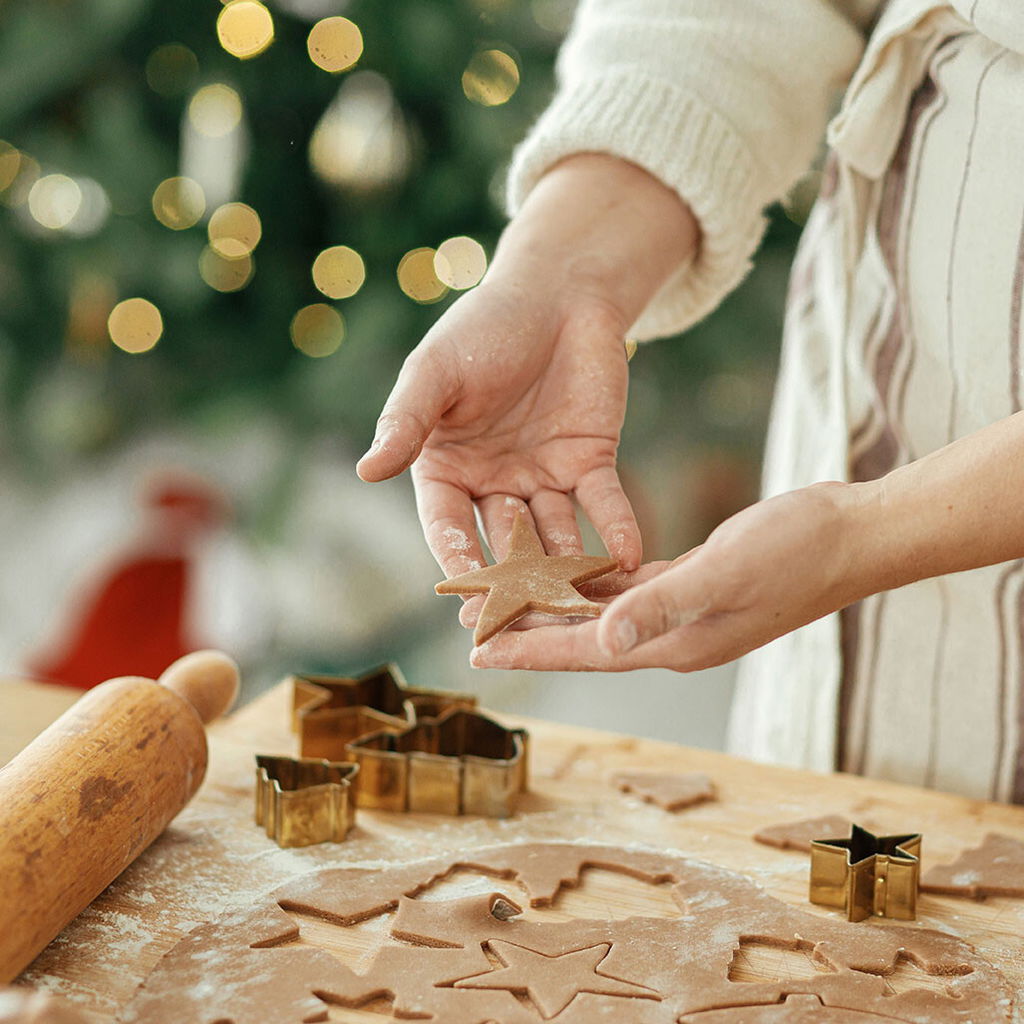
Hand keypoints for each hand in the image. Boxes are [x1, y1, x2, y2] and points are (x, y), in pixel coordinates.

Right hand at [357, 154, 698, 576]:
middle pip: (502, 542)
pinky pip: (604, 504)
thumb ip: (407, 422)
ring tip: (582, 604)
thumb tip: (365, 471)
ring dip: (567, 569)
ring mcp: (543, 477)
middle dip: (513, 582)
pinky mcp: (590, 463)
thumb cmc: (484, 327)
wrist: (557, 292)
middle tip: (523, 620)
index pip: (448, 524)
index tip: (466, 595)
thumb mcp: (436, 372)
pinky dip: (616, 529)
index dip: (457, 558)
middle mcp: (494, 483)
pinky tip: (629, 556)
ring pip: (555, 534)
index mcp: (447, 467)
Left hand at [470, 482, 873, 670]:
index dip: (530, 649)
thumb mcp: (725, 574)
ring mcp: (682, 613)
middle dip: (527, 628)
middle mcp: (671, 635)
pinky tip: (567, 570)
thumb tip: (603, 642)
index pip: (585, 652)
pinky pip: (628, 589)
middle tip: (471, 617)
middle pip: (582, 637)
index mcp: (674, 643)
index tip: (477, 648)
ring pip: (600, 613)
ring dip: (553, 605)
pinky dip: (594, 582)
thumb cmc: (797, 552)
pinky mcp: (691, 584)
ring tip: (504, 595)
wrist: (851, 535)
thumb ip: (662, 606)